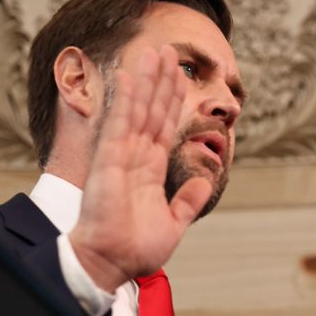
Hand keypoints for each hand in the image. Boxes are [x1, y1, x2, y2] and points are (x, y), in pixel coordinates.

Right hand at [70, 46, 211, 291]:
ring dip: (146, 82)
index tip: (180, 79)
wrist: (114, 262)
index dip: (172, 103)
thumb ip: (187, 202)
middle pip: (152, 112)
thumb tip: (206, 181)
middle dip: (161, 83)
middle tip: (170, 53)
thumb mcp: (173, 224)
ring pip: (137, 111)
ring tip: (155, 53)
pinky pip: (118, 125)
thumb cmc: (138, 249)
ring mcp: (121, 157)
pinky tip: (129, 78)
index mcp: (150, 172)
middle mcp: (136, 159)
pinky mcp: (108, 160)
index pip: (164, 128)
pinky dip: (124, 102)